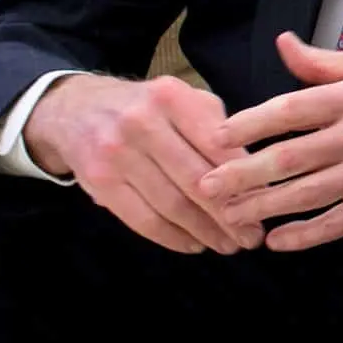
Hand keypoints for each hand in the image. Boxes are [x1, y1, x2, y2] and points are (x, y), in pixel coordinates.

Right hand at [22, 73, 260, 254]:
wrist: (76, 109)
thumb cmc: (147, 108)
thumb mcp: (183, 101)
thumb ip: (218, 130)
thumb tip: (257, 175)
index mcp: (173, 97)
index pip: (218, 145)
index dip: (244, 180)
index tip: (266, 204)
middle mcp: (143, 123)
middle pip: (195, 179)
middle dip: (228, 214)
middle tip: (250, 237)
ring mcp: (116, 153)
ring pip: (170, 204)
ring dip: (203, 231)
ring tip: (227, 245)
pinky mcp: (98, 182)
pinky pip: (141, 219)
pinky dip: (171, 237)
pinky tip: (193, 244)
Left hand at [199, 32, 342, 250]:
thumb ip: (325, 63)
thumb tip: (283, 44)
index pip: (291, 109)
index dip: (250, 123)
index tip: (218, 136)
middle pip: (289, 157)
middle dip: (242, 174)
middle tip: (206, 186)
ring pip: (306, 194)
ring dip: (264, 207)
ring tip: (229, 217)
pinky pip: (337, 222)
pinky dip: (305, 235)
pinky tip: (278, 241)